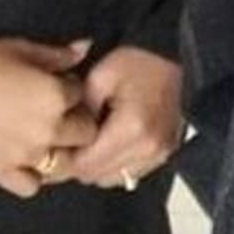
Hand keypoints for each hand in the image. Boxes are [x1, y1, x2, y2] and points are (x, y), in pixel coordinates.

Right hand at [0, 34, 96, 197]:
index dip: (72, 85)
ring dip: (63, 150)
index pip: (82, 93)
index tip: (59, 82)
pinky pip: (32, 185)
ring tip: (48, 135)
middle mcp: (47, 130)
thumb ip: (57, 54)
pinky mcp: (2, 173)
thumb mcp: (21, 48)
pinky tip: (27, 158)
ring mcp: (26, 156)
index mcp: (55, 96)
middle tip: (58, 109)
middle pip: (84, 131)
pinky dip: (35, 175)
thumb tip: (84, 48)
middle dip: (77, 118)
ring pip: (65, 164)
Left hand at [69, 46, 183, 189]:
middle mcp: (148, 148)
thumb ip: (80, 109)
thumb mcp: (101, 75)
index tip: (59, 142)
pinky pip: (131, 173)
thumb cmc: (139, 60)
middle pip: (99, 176)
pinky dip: (118, 163)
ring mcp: (160, 154)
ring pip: (114, 179)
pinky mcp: (166, 153)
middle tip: (74, 139)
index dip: (67, 156)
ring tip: (94, 138)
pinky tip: (112, 140)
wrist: (174, 54)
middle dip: (81, 162)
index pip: (86, 165)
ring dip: (100, 165)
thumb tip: (67, 135)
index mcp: (131, 129)